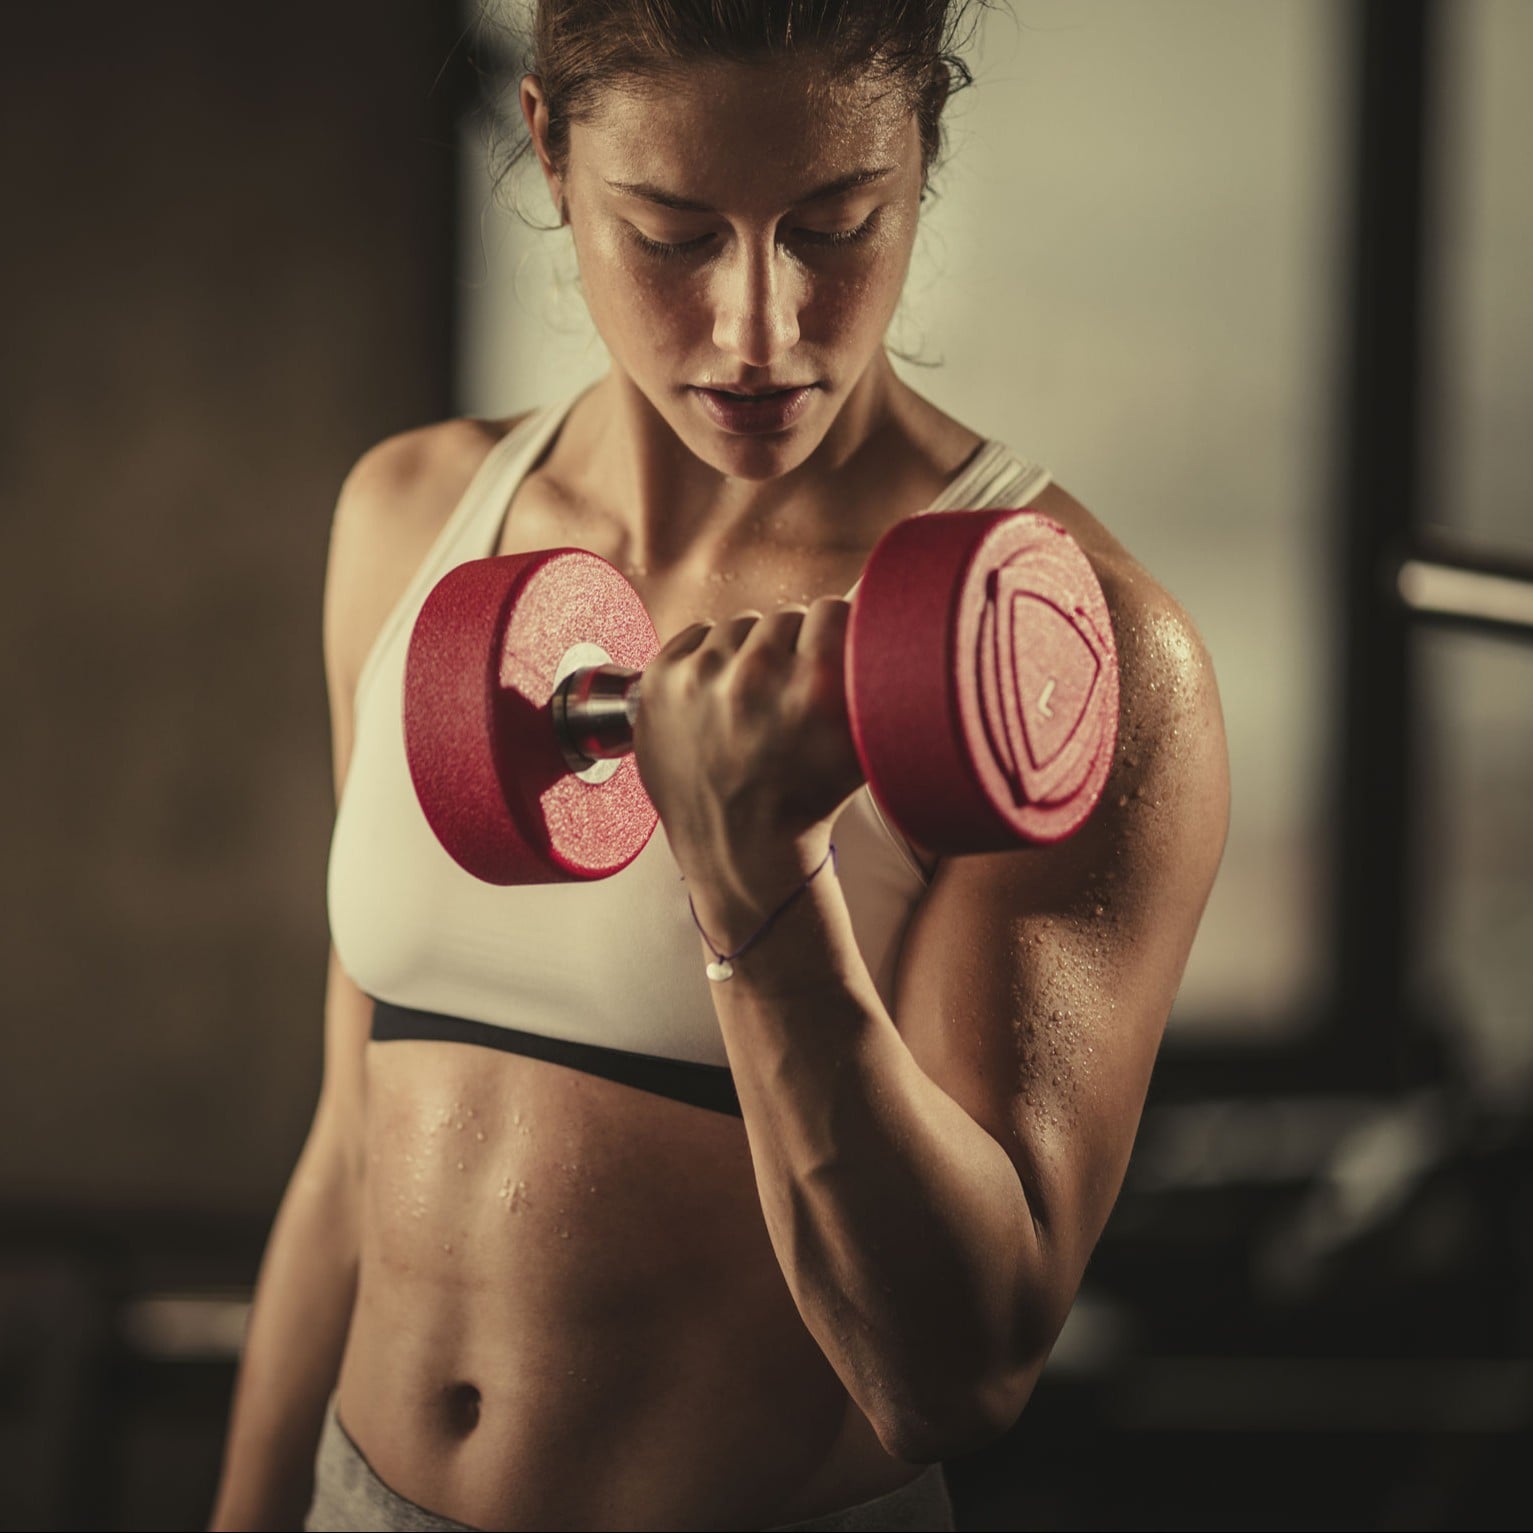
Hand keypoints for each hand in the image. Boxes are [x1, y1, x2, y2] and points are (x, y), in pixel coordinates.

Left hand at [633, 597, 865, 928]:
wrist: (739, 850)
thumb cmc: (806, 798)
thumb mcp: (862, 743)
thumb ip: (875, 676)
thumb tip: (878, 603)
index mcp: (817, 687)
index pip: (830, 610)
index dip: (829, 638)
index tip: (824, 666)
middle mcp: (757, 677)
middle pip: (783, 618)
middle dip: (787, 651)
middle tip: (784, 698)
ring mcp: (702, 678)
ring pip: (738, 627)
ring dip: (745, 656)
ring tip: (748, 707)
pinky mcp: (660, 680)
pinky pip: (696, 635)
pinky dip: (705, 662)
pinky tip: (715, 705)